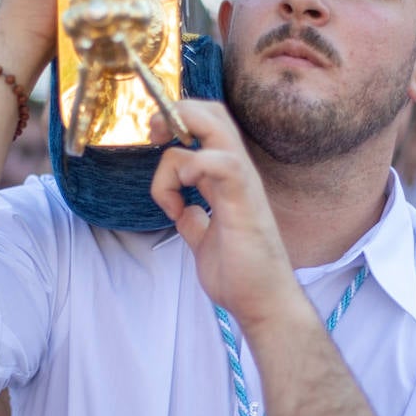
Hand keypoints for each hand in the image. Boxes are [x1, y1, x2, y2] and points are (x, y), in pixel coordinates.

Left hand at [148, 101, 299, 327]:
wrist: (262, 303)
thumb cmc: (241, 275)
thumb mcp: (204, 242)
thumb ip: (195, 222)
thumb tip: (184, 212)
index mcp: (227, 180)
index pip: (207, 125)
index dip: (178, 121)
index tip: (153, 143)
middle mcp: (237, 174)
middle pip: (213, 113)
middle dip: (176, 113)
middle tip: (153, 136)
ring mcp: (243, 185)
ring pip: (215, 128)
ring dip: (178, 144)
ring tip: (170, 187)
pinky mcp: (244, 202)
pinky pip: (223, 163)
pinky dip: (195, 166)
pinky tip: (182, 198)